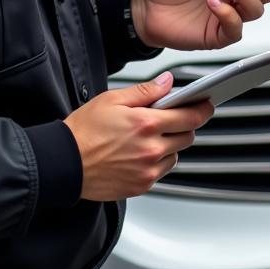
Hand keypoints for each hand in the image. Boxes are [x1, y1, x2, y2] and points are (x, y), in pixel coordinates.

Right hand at [63, 72, 212, 201]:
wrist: (63, 163)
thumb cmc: (83, 131)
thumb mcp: (113, 99)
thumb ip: (146, 91)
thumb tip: (168, 83)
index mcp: (146, 124)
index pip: (190, 116)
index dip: (203, 109)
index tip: (206, 104)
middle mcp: (151, 150)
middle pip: (187, 136)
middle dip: (185, 125)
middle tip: (172, 118)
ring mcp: (147, 170)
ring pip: (177, 155)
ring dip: (172, 144)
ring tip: (150, 136)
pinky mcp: (141, 186)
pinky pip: (162, 171)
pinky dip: (159, 161)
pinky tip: (141, 153)